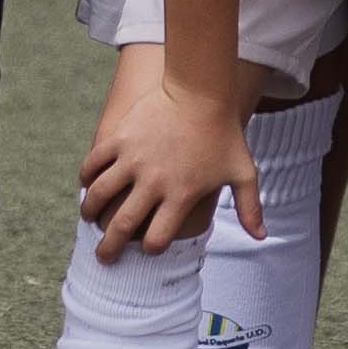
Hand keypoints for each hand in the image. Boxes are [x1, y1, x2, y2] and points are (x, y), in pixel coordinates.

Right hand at [79, 75, 262, 255]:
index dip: (151, 248)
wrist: (201, 91)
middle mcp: (153, 181)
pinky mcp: (120, 138)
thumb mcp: (242, 172)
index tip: (148, 248)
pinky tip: (86, 183)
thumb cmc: (223, 134)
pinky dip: (86, 176)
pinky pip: (93, 163)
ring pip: (99, 195)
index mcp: (181, 195)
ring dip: (90, 212)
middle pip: (123, 225)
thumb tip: (261, 237)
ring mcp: (133, 159)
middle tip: (103, 257)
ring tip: (89, 219)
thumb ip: (250, 208)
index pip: (158, 238)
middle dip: (109, 247)